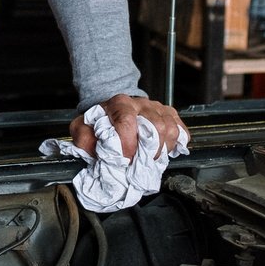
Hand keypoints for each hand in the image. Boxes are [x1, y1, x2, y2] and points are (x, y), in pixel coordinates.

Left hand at [70, 93, 185, 159]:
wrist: (113, 111)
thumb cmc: (100, 123)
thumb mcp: (83, 128)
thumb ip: (84, 139)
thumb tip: (96, 150)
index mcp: (119, 103)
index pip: (128, 122)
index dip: (127, 145)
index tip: (124, 159)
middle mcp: (141, 103)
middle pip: (156, 125)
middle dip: (148, 150)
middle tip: (139, 162)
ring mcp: (158, 108)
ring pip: (170, 129)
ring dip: (162, 149)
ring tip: (149, 158)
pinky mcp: (170, 115)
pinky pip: (181, 131)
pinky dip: (175, 144)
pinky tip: (163, 150)